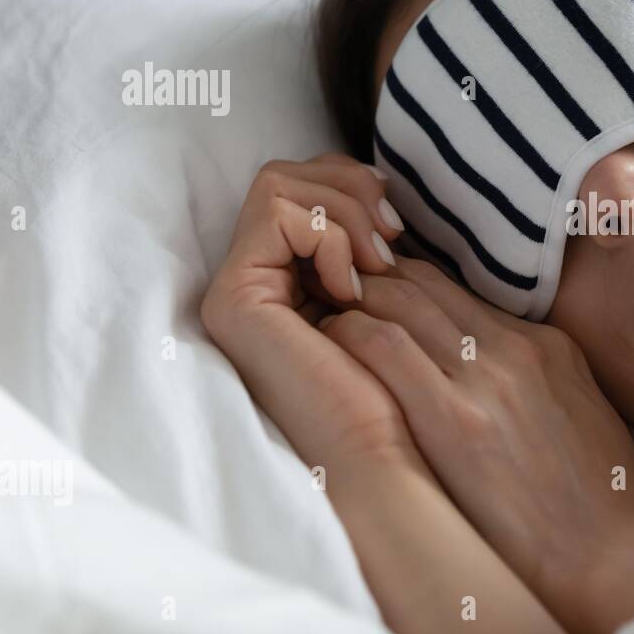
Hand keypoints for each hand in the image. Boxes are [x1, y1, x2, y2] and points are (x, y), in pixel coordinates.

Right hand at [200, 153, 424, 479]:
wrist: (379, 457)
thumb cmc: (397, 390)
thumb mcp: (391, 300)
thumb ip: (375, 250)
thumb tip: (387, 190)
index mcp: (286, 281)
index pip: (305, 189)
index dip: (356, 188)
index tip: (399, 229)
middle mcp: (251, 283)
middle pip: (284, 176)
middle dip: (349, 187)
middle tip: (391, 235)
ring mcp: (235, 290)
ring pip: (278, 183)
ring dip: (343, 210)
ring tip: (376, 265)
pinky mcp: (233, 298)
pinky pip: (278, 213)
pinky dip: (328, 234)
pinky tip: (352, 291)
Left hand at [315, 260, 633, 611]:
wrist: (607, 560)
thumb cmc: (600, 504)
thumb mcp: (584, 413)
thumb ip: (538, 379)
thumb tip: (495, 373)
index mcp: (547, 345)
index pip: (457, 290)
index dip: (407, 286)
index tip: (376, 300)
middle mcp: (515, 348)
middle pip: (423, 282)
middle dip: (371, 281)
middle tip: (332, 296)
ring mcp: (485, 378)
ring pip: (398, 301)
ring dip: (353, 302)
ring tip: (321, 317)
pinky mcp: (454, 419)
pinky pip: (383, 347)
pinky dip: (347, 335)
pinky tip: (325, 345)